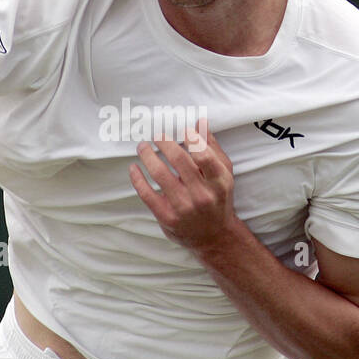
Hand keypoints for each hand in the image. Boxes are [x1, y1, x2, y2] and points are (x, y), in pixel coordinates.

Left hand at [129, 118, 239, 253]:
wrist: (214, 236)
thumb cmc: (218, 199)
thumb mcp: (224, 174)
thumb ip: (212, 148)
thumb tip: (199, 122)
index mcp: (219, 182)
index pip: (205, 157)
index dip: (193, 140)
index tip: (183, 130)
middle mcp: (202, 195)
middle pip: (179, 161)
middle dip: (165, 143)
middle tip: (157, 134)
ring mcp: (183, 207)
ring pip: (160, 174)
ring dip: (147, 155)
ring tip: (143, 146)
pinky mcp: (167, 216)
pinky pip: (146, 193)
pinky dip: (137, 178)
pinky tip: (134, 167)